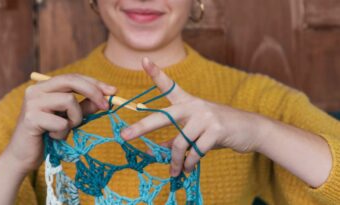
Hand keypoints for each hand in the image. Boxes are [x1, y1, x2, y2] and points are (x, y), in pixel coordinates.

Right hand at [5, 74, 116, 172]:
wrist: (24, 157)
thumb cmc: (49, 135)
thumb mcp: (71, 118)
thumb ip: (85, 107)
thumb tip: (107, 97)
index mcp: (45, 87)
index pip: (74, 78)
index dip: (95, 83)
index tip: (113, 91)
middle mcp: (36, 90)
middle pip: (71, 80)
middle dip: (93, 92)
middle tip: (107, 106)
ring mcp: (32, 103)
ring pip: (69, 100)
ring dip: (75, 119)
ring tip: (65, 129)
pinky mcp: (30, 118)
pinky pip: (61, 122)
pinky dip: (63, 133)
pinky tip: (52, 137)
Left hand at [121, 58, 263, 176]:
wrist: (250, 129)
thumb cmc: (219, 129)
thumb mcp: (198, 129)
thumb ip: (180, 135)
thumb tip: (162, 147)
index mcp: (189, 102)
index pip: (170, 86)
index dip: (156, 74)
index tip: (143, 61)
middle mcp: (195, 106)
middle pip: (164, 116)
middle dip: (142, 127)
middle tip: (124, 136)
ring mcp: (206, 116)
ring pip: (180, 142)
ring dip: (176, 160)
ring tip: (175, 171)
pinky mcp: (216, 130)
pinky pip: (196, 151)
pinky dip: (190, 163)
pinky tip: (189, 169)